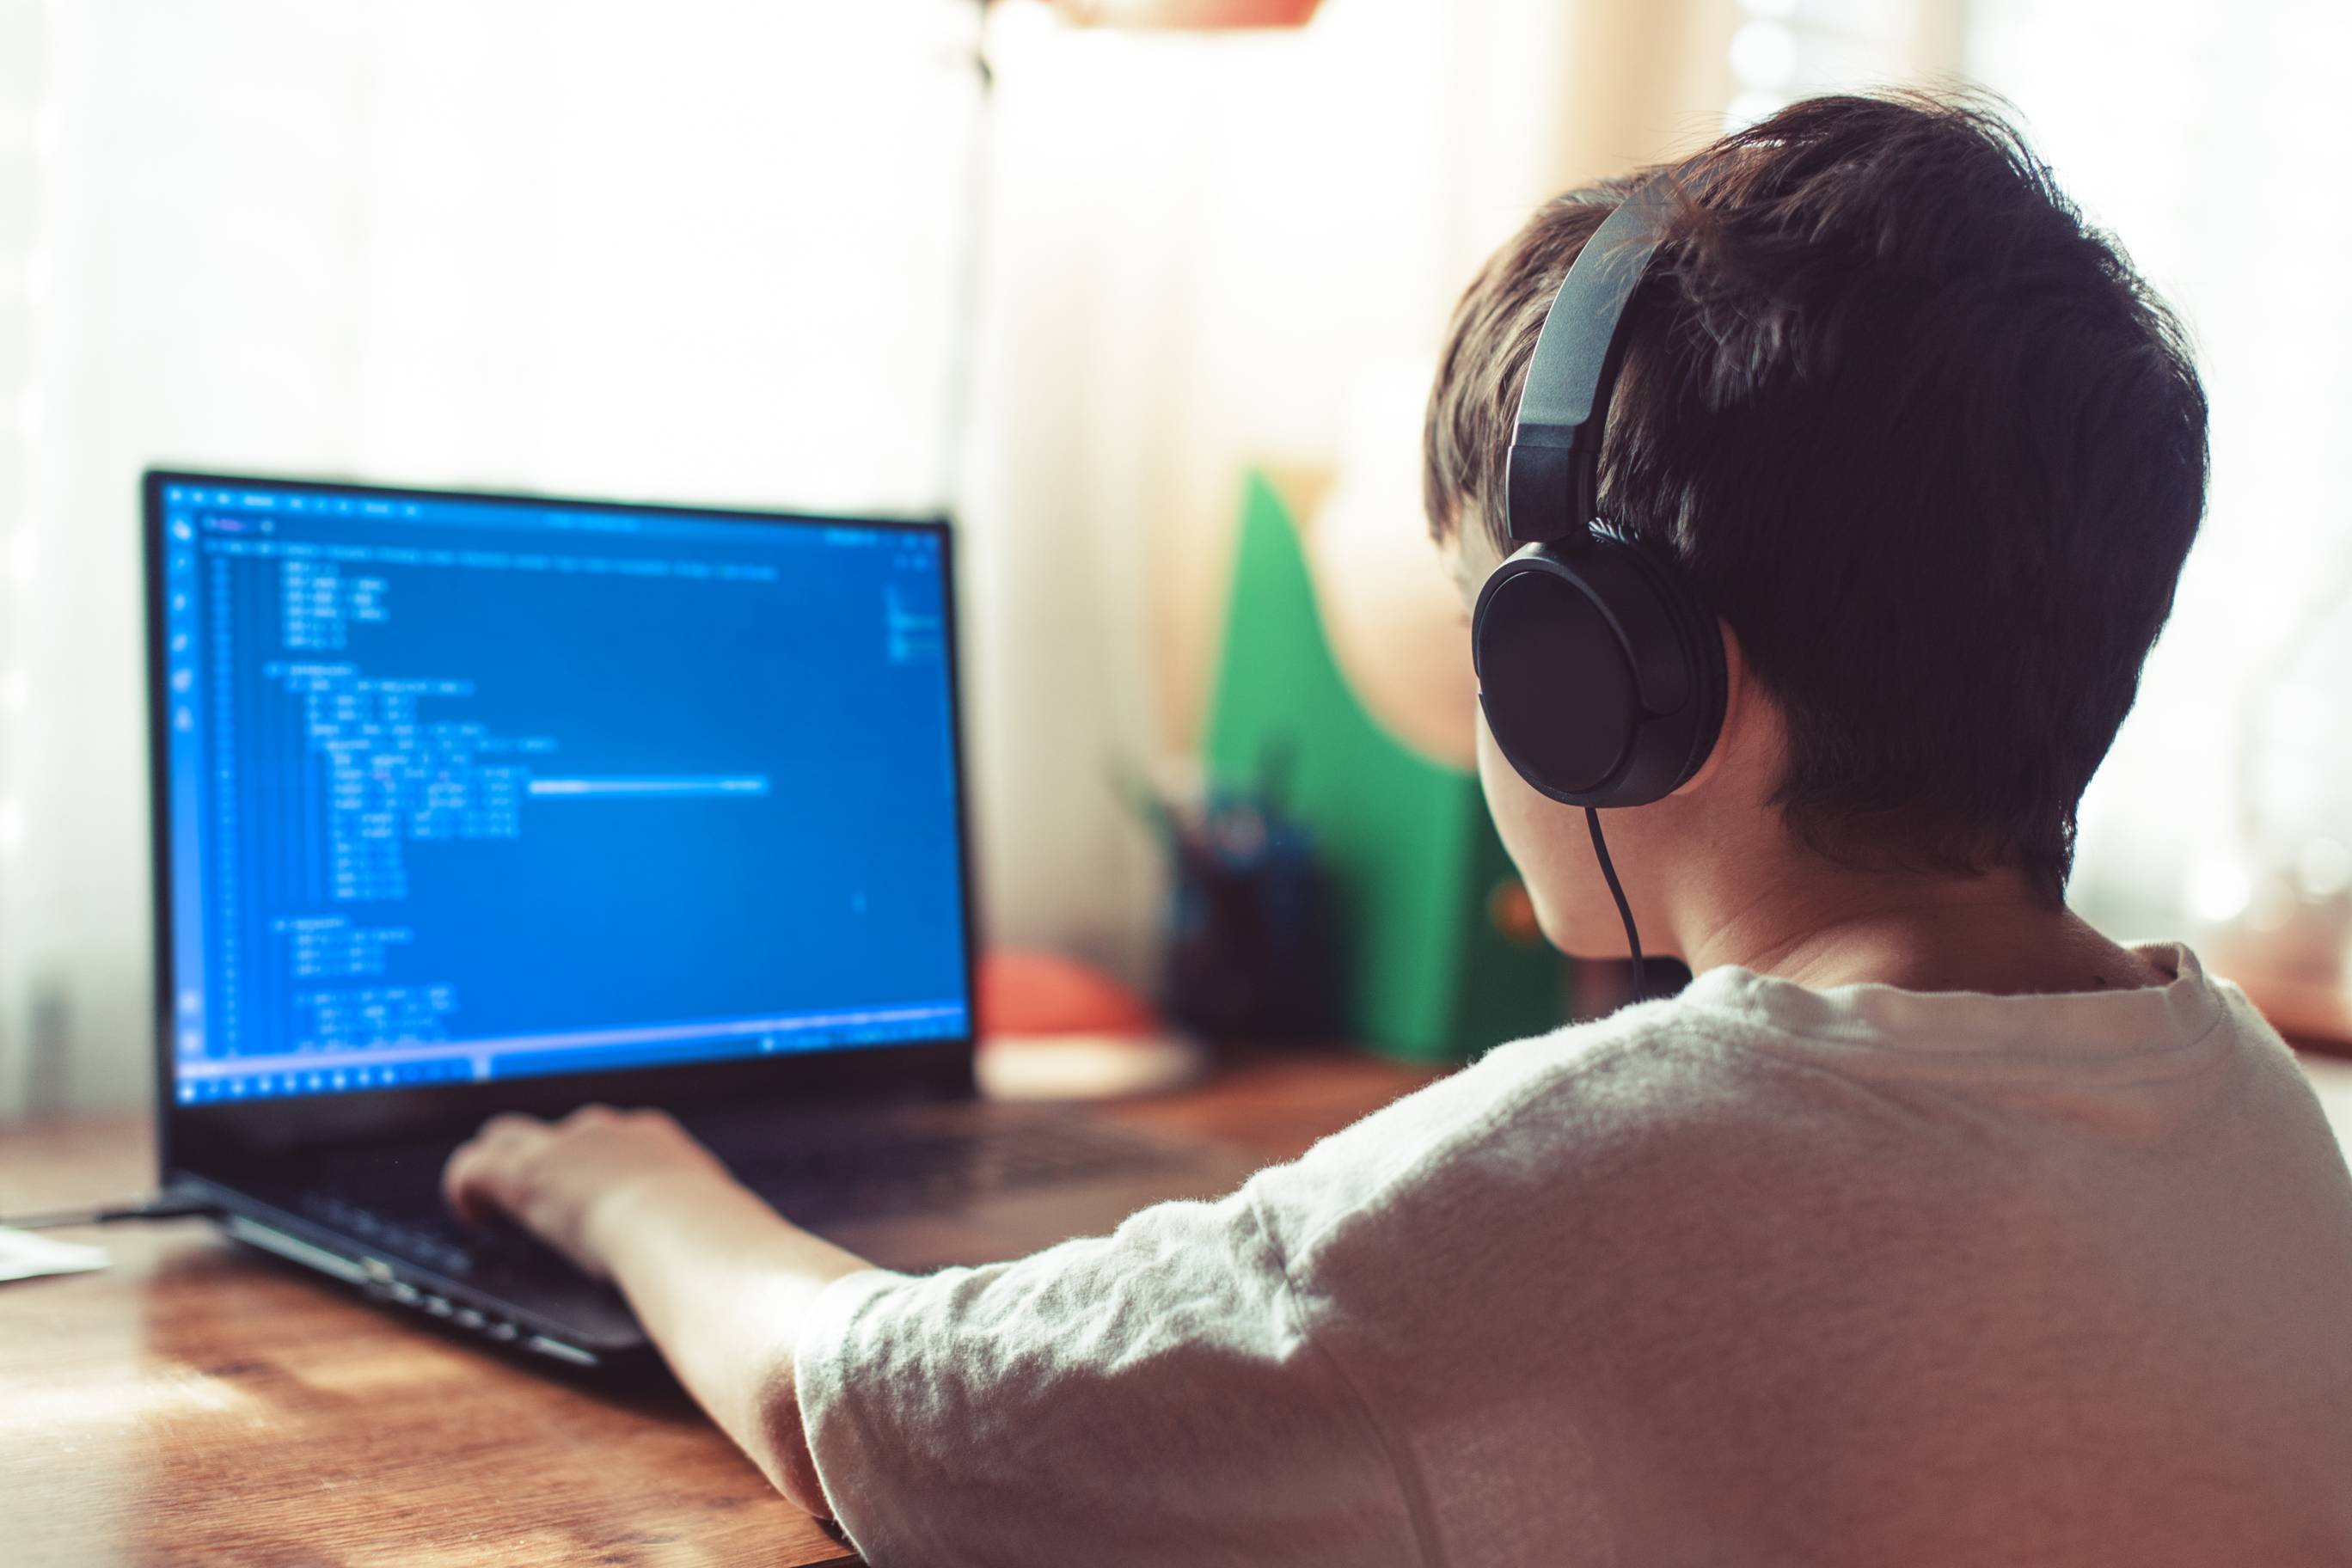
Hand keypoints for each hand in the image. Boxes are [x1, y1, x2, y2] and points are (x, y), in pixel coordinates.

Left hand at [442, 1105, 738, 1278]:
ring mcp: (560, 1147)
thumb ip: (709, 1230)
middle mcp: (604, 1130)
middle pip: (554, 1129)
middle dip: (540, 1158)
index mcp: (653, 1137)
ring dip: (498, 1167)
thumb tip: (734, 1256)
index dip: (591, 1167)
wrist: (681, 1227)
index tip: (592, 1197)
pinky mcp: (522, 1174)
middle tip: (537, 1203)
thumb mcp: (717, 1224)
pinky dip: (465, 1191)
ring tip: (492, 1206)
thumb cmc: (714, 1236)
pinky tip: (472, 1218)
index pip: (610, 1137)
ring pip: (505, 1135)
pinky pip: (472, 1167)